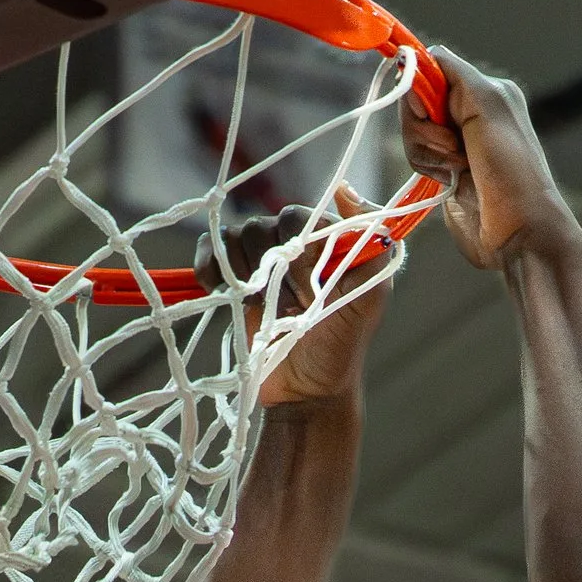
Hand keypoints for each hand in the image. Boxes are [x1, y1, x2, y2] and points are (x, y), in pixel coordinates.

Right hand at [219, 194, 392, 410]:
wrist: (305, 393)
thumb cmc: (341, 346)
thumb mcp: (371, 294)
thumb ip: (371, 241)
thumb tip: (344, 188)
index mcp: (323, 241)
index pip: (298, 217)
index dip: (299, 250)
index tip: (311, 287)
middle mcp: (293, 246)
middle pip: (264, 224)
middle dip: (273, 265)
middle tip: (290, 302)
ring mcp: (261, 262)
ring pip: (239, 236)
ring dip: (245, 271)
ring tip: (261, 305)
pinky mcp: (232, 280)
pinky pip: (212, 248)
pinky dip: (209, 263)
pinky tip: (218, 286)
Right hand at [402, 49, 581, 274]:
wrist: (518, 231)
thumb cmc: (511, 170)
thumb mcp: (488, 106)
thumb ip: (454, 75)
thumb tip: (418, 58)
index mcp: (485, 91)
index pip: (435, 68)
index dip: (422, 85)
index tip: (428, 109)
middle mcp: (469, 112)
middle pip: (418, 101)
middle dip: (426, 126)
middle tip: (453, 147)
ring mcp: (455, 143)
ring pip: (413, 131)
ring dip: (428, 151)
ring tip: (456, 168)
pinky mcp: (444, 170)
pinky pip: (417, 157)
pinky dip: (427, 167)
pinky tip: (449, 180)